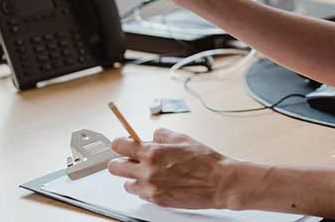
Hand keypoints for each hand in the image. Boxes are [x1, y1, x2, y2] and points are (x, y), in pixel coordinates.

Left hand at [108, 128, 236, 208]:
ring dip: (134, 177)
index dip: (120, 143)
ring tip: (150, 172)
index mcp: (153, 152)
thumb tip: (154, 135)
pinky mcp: (157, 200)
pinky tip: (160, 182)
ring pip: (127, 183)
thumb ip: (164, 135)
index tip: (124, 144)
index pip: (119, 146)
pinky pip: (141, 194)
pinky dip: (146, 188)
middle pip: (115, 167)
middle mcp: (148, 171)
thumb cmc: (206, 161)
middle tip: (131, 159)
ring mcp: (151, 188)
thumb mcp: (184, 139)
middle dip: (121, 161)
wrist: (219, 183)